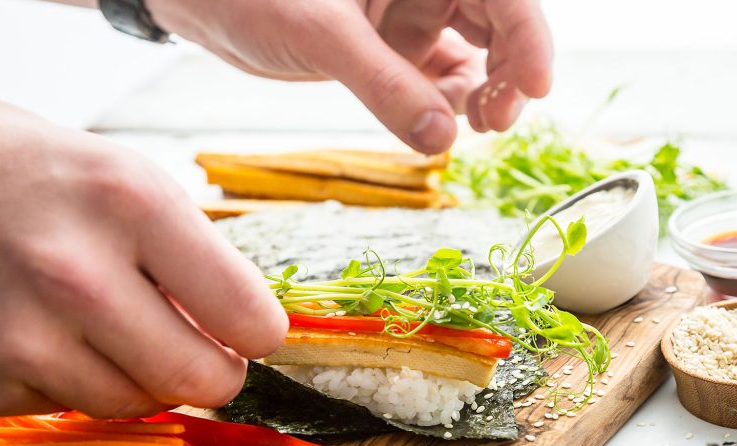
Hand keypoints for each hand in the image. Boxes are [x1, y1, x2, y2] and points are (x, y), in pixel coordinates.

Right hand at [0, 93, 286, 416]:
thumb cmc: (29, 173)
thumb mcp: (127, 179)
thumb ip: (192, 258)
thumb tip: (245, 334)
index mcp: (130, 205)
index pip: (245, 314)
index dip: (260, 332)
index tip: (251, 331)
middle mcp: (77, 275)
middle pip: (201, 380)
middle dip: (217, 373)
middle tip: (206, 352)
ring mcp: (23, 336)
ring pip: (140, 406)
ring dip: (147, 379)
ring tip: (118, 328)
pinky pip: (74, 409)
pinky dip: (81, 382)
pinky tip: (54, 333)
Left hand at [148, 0, 552, 153]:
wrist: (200, 1)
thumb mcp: (322, 35)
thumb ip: (384, 86)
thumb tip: (443, 141)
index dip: (530, 38)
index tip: (536, 89)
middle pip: (501, 25)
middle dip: (510, 73)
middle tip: (497, 122)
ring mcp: (410, 16)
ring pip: (475, 56)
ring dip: (483, 94)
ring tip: (475, 128)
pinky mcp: (391, 49)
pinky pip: (437, 80)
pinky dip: (447, 107)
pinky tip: (444, 129)